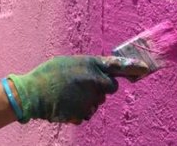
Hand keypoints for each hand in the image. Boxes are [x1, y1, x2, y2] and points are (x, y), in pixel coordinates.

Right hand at [7, 56, 142, 123]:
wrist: (32, 94)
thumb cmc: (47, 75)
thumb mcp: (67, 62)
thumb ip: (87, 66)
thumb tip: (99, 73)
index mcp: (91, 65)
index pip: (117, 66)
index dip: (133, 68)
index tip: (145, 69)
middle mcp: (95, 81)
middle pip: (110, 87)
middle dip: (101, 87)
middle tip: (83, 85)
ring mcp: (91, 99)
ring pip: (98, 101)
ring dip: (88, 99)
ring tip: (68, 94)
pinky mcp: (84, 113)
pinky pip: (87, 112)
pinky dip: (78, 110)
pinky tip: (65, 104)